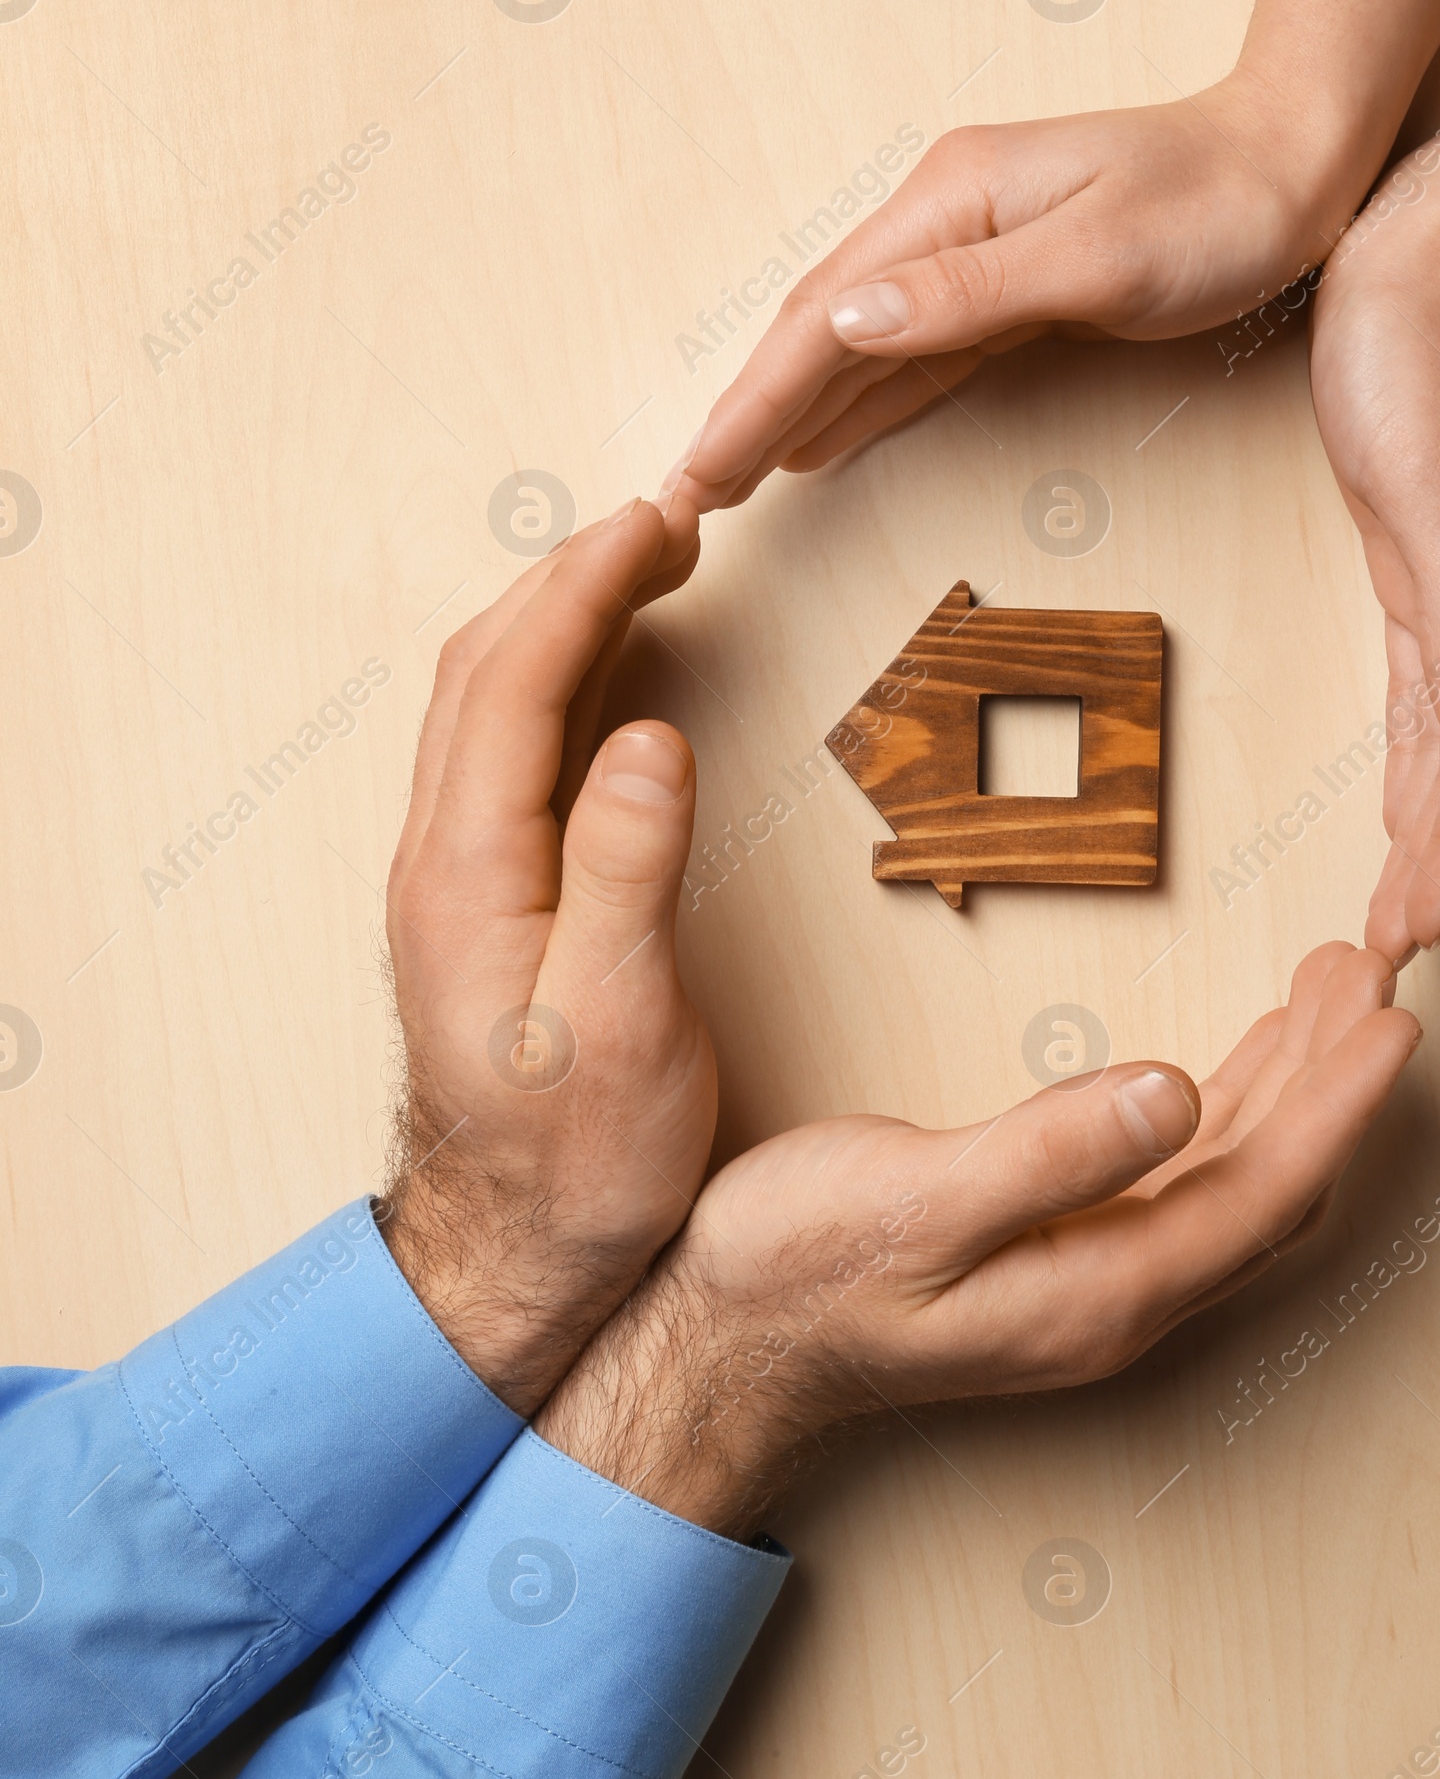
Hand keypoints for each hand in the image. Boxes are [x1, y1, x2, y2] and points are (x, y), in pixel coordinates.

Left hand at [378, 496, 716, 1417]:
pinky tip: (596, 678)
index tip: (658, 523)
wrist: (508, 1255)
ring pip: (480, 703)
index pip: (516, 682)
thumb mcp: (622, 1024)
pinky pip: (496, 751)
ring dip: (550, 619)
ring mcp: (447, 879)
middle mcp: (439, 861)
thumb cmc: (575, 1160)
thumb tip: (650, 734)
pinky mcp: (474, 903)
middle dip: (568, 576)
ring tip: (635, 569)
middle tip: (662, 524)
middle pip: (483, 670)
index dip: (587, 588)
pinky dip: (547, 680)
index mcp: (470, 874)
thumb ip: (627, 873)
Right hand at [538, 944, 1417, 1532]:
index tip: (1397, 1018)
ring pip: (1228, 1182)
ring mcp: (1087, 1285)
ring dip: (1283, 1089)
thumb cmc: (797, 1273)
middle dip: (1331, 1080)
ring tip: (1321, 995)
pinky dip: (1221, 1112)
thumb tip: (1178, 1091)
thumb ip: (1054, 1153)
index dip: (1341, 1104)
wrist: (719, 1345)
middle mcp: (1117, 1298)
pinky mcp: (1053, 1260)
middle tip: (1367, 975)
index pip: (1265, 1189)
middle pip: (1269, 1185)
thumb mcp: (916, 1200)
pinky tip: (1222, 1067)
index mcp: (1100, 1289)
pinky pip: (1178, 1185)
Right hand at [664, 84, 1337, 509]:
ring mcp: (973, 252)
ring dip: (790, 412)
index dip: (752, 401)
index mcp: (950, 203)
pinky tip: (822, 438)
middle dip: (747, 411)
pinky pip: (911, 355)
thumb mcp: (1100, 256)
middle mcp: (944, 220)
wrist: (1300, 162)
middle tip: (687, 494)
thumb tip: (842, 319)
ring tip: (730, 478)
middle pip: (816, 328)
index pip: (820, 317)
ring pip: (855, 346)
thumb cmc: (1219, 205)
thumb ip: (968, 294)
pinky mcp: (1009, 286)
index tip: (698, 474)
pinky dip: (857, 400)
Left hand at [1310, 121, 1439, 958]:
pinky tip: (1406, 803)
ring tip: (1401, 905)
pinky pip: (1431, 692)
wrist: (1415, 263)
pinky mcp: (1427, 572)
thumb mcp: (1435, 485)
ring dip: (1430, 828)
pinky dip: (1418, 759)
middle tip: (1393, 948)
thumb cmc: (1419, 360)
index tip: (1416, 925)